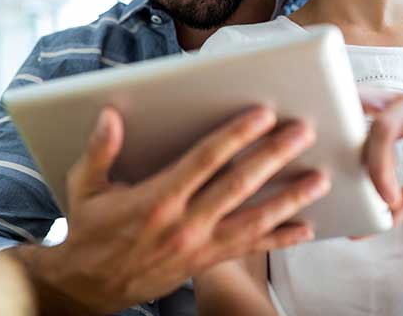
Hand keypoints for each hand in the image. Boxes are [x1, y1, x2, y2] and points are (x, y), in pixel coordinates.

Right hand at [16, 105, 329, 314]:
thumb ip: (100, 150)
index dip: (237, 135)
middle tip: (302, 133)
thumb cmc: (90, 231)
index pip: (206, 159)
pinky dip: (280, 240)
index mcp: (158, 198)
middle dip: (273, 156)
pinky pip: (249, 250)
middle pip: (239, 184)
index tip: (263, 115)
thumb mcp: (84, 187)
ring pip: (253, 219)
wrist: (89, 287)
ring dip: (289, 198)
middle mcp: (185, 222)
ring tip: (318, 179)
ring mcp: (200, 246)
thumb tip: (110, 116)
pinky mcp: (206, 262)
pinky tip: (305, 229)